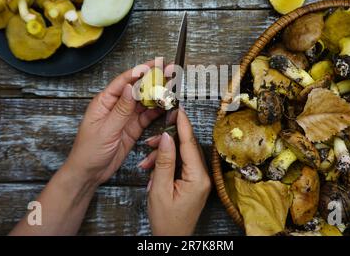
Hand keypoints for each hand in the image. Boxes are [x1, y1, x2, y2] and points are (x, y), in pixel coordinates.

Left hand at [66, 61, 162, 185]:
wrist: (89, 173)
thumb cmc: (89, 151)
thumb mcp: (106, 130)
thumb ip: (120, 109)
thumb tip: (129, 87)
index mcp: (104, 102)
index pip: (124, 81)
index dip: (140, 71)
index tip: (155, 64)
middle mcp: (115, 106)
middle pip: (137, 88)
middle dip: (153, 80)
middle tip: (170, 72)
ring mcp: (125, 117)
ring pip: (144, 101)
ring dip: (158, 94)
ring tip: (173, 87)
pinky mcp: (132, 128)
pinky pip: (147, 116)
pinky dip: (157, 111)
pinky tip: (167, 106)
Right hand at [140, 108, 211, 235]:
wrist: (172, 238)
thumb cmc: (167, 220)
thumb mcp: (160, 189)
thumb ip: (164, 162)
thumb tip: (168, 138)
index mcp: (198, 177)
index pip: (190, 144)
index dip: (183, 125)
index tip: (178, 110)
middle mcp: (202, 176)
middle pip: (186, 148)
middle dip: (167, 143)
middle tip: (152, 141)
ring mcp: (199, 179)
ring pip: (181, 155)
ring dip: (163, 155)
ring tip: (146, 163)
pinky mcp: (193, 182)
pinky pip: (180, 165)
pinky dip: (166, 164)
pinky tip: (152, 169)